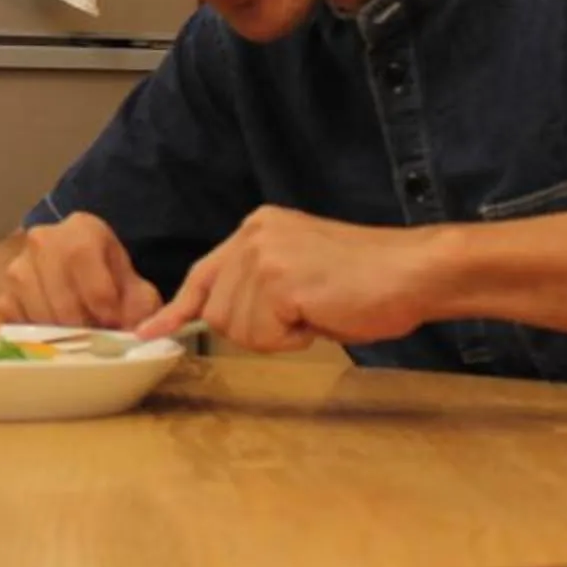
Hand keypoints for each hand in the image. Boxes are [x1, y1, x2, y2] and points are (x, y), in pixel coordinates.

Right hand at [0, 213, 160, 328]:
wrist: (79, 275)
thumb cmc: (110, 281)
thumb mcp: (136, 289)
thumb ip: (141, 310)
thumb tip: (136, 335)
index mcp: (83, 230)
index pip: (94, 281)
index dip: (107, 311)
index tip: (116, 326)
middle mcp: (44, 240)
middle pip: (64, 300)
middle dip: (85, 328)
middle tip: (98, 339)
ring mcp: (18, 266)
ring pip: (38, 311)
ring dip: (61, 334)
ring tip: (78, 338)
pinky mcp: (3, 292)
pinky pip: (14, 321)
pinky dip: (33, 335)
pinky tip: (52, 334)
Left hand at [134, 208, 446, 352]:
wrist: (415, 272)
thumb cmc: (367, 281)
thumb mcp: (299, 272)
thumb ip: (257, 285)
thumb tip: (215, 317)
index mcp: (257, 227)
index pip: (203, 274)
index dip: (178, 309)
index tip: (151, 332)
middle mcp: (252, 234)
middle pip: (216, 311)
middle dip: (257, 330)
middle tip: (305, 314)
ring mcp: (263, 255)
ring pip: (236, 328)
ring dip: (277, 335)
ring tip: (317, 310)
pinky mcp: (278, 280)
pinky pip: (263, 335)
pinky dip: (292, 339)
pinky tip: (321, 315)